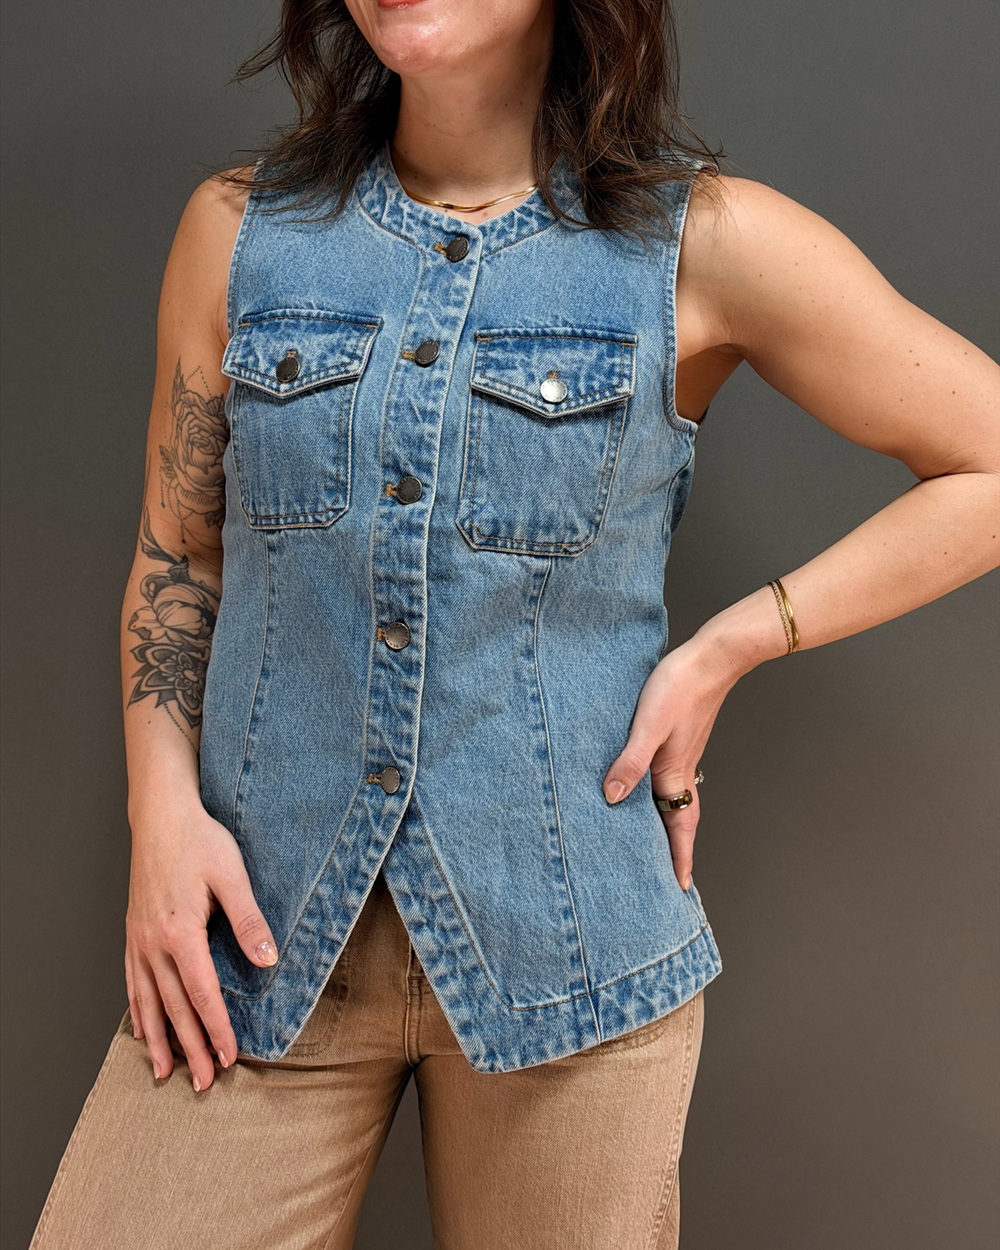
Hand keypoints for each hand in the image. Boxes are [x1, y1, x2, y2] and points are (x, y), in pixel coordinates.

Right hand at [124, 801, 277, 1091]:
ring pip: (147, 1001)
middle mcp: (153, 942)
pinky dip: (137, 1010)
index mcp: (180, 932)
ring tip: (164, 1072)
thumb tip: (268, 961)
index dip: (216, 1028)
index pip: (201, 993)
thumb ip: (249, 920)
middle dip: (190, 1048)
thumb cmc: (199, 840)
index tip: (229, 1056)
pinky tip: (141, 1029)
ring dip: (158, 1039)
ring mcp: (139, 939)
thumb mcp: (232, 875)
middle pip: (173, 1007)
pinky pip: (132, 981)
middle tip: (203, 1082)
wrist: (161, 815)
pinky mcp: (133, 932)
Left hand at [602, 632, 743, 890]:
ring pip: (671, 800)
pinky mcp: (675, 739)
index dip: (679, 859)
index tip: (680, 890)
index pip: (680, 829)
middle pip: (676, 820)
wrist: (710, 656)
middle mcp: (680, 770)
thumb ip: (630, 761)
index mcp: (675, 774)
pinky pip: (665, 778)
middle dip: (671, 851)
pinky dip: (656, 794)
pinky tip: (640, 788)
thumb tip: (611, 798)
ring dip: (662, 823)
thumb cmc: (680, 687)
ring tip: (648, 842)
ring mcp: (679, 755)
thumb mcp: (648, 726)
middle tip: (663, 878)